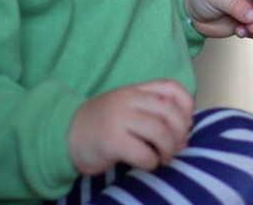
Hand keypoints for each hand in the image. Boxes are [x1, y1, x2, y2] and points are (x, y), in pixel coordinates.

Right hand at [67, 80, 193, 174]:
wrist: (65, 134)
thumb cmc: (104, 125)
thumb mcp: (128, 107)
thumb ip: (153, 110)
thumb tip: (185, 130)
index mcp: (135, 90)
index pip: (171, 88)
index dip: (186, 105)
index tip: (187, 123)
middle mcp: (128, 100)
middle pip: (169, 112)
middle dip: (180, 132)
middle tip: (177, 146)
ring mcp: (118, 118)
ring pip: (160, 131)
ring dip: (168, 149)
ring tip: (164, 157)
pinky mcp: (110, 140)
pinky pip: (143, 152)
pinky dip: (152, 161)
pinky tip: (148, 164)